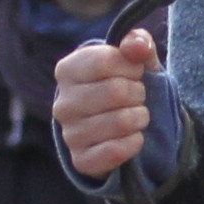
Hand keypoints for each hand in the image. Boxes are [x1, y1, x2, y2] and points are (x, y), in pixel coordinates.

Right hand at [53, 24, 161, 177]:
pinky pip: (117, 151)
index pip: (106, 61)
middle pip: (116, 91)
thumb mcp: (133, 59)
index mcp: (67, 70)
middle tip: (136, 97)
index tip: (134, 72)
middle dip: (139, 93)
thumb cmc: (124, 84)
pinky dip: (135, 142)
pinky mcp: (81, 160)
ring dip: (140, 118)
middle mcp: (62, 103)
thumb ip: (137, 43)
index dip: (132, 66)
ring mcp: (69, 134)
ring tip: (135, 116)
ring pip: (121, 122)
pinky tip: (132, 137)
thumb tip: (138, 45)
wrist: (116, 127)